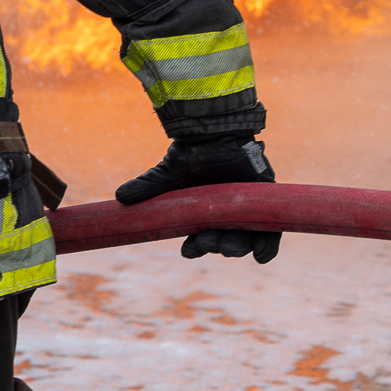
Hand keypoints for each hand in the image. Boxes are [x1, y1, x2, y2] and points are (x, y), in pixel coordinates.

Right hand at [115, 133, 279, 262]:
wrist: (215, 133)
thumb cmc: (191, 153)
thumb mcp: (167, 175)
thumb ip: (147, 187)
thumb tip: (119, 198)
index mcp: (203, 212)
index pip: (201, 237)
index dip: (196, 247)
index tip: (188, 251)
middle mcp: (226, 213)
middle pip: (224, 240)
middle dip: (216, 246)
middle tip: (207, 243)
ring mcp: (247, 208)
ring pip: (246, 238)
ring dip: (236, 247)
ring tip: (227, 247)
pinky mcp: (265, 199)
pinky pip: (271, 229)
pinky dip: (267, 245)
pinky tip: (261, 257)